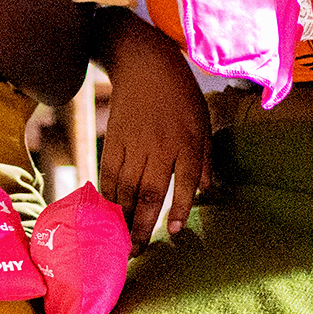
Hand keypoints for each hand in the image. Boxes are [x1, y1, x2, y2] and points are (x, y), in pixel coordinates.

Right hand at [99, 15, 212, 244]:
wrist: (144, 63)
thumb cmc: (180, 93)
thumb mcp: (202, 122)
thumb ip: (204, 157)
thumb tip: (205, 189)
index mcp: (186, 144)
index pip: (182, 185)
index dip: (177, 211)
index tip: (172, 233)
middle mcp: (159, 147)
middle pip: (148, 193)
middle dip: (142, 225)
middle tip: (136, 250)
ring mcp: (133, 143)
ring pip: (125, 186)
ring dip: (122, 214)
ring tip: (119, 237)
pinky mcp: (113, 138)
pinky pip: (108, 171)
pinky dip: (107, 192)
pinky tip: (107, 208)